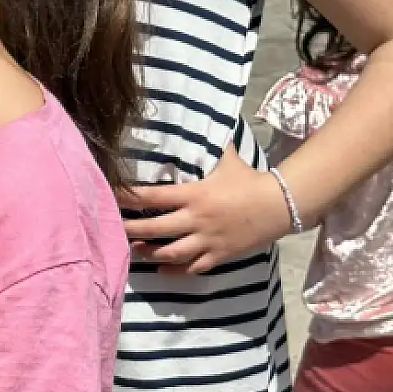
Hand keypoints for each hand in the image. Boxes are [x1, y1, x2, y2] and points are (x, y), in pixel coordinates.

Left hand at [120, 149, 292, 275]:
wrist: (281, 205)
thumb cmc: (250, 180)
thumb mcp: (227, 160)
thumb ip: (208, 146)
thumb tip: (197, 120)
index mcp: (195, 195)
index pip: (154, 196)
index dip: (129, 197)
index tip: (111, 196)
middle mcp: (197, 219)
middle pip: (156, 228)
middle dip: (131, 229)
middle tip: (112, 228)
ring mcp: (208, 240)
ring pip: (171, 252)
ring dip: (149, 252)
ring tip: (133, 249)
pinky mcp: (220, 255)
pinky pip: (193, 267)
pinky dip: (175, 270)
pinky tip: (161, 269)